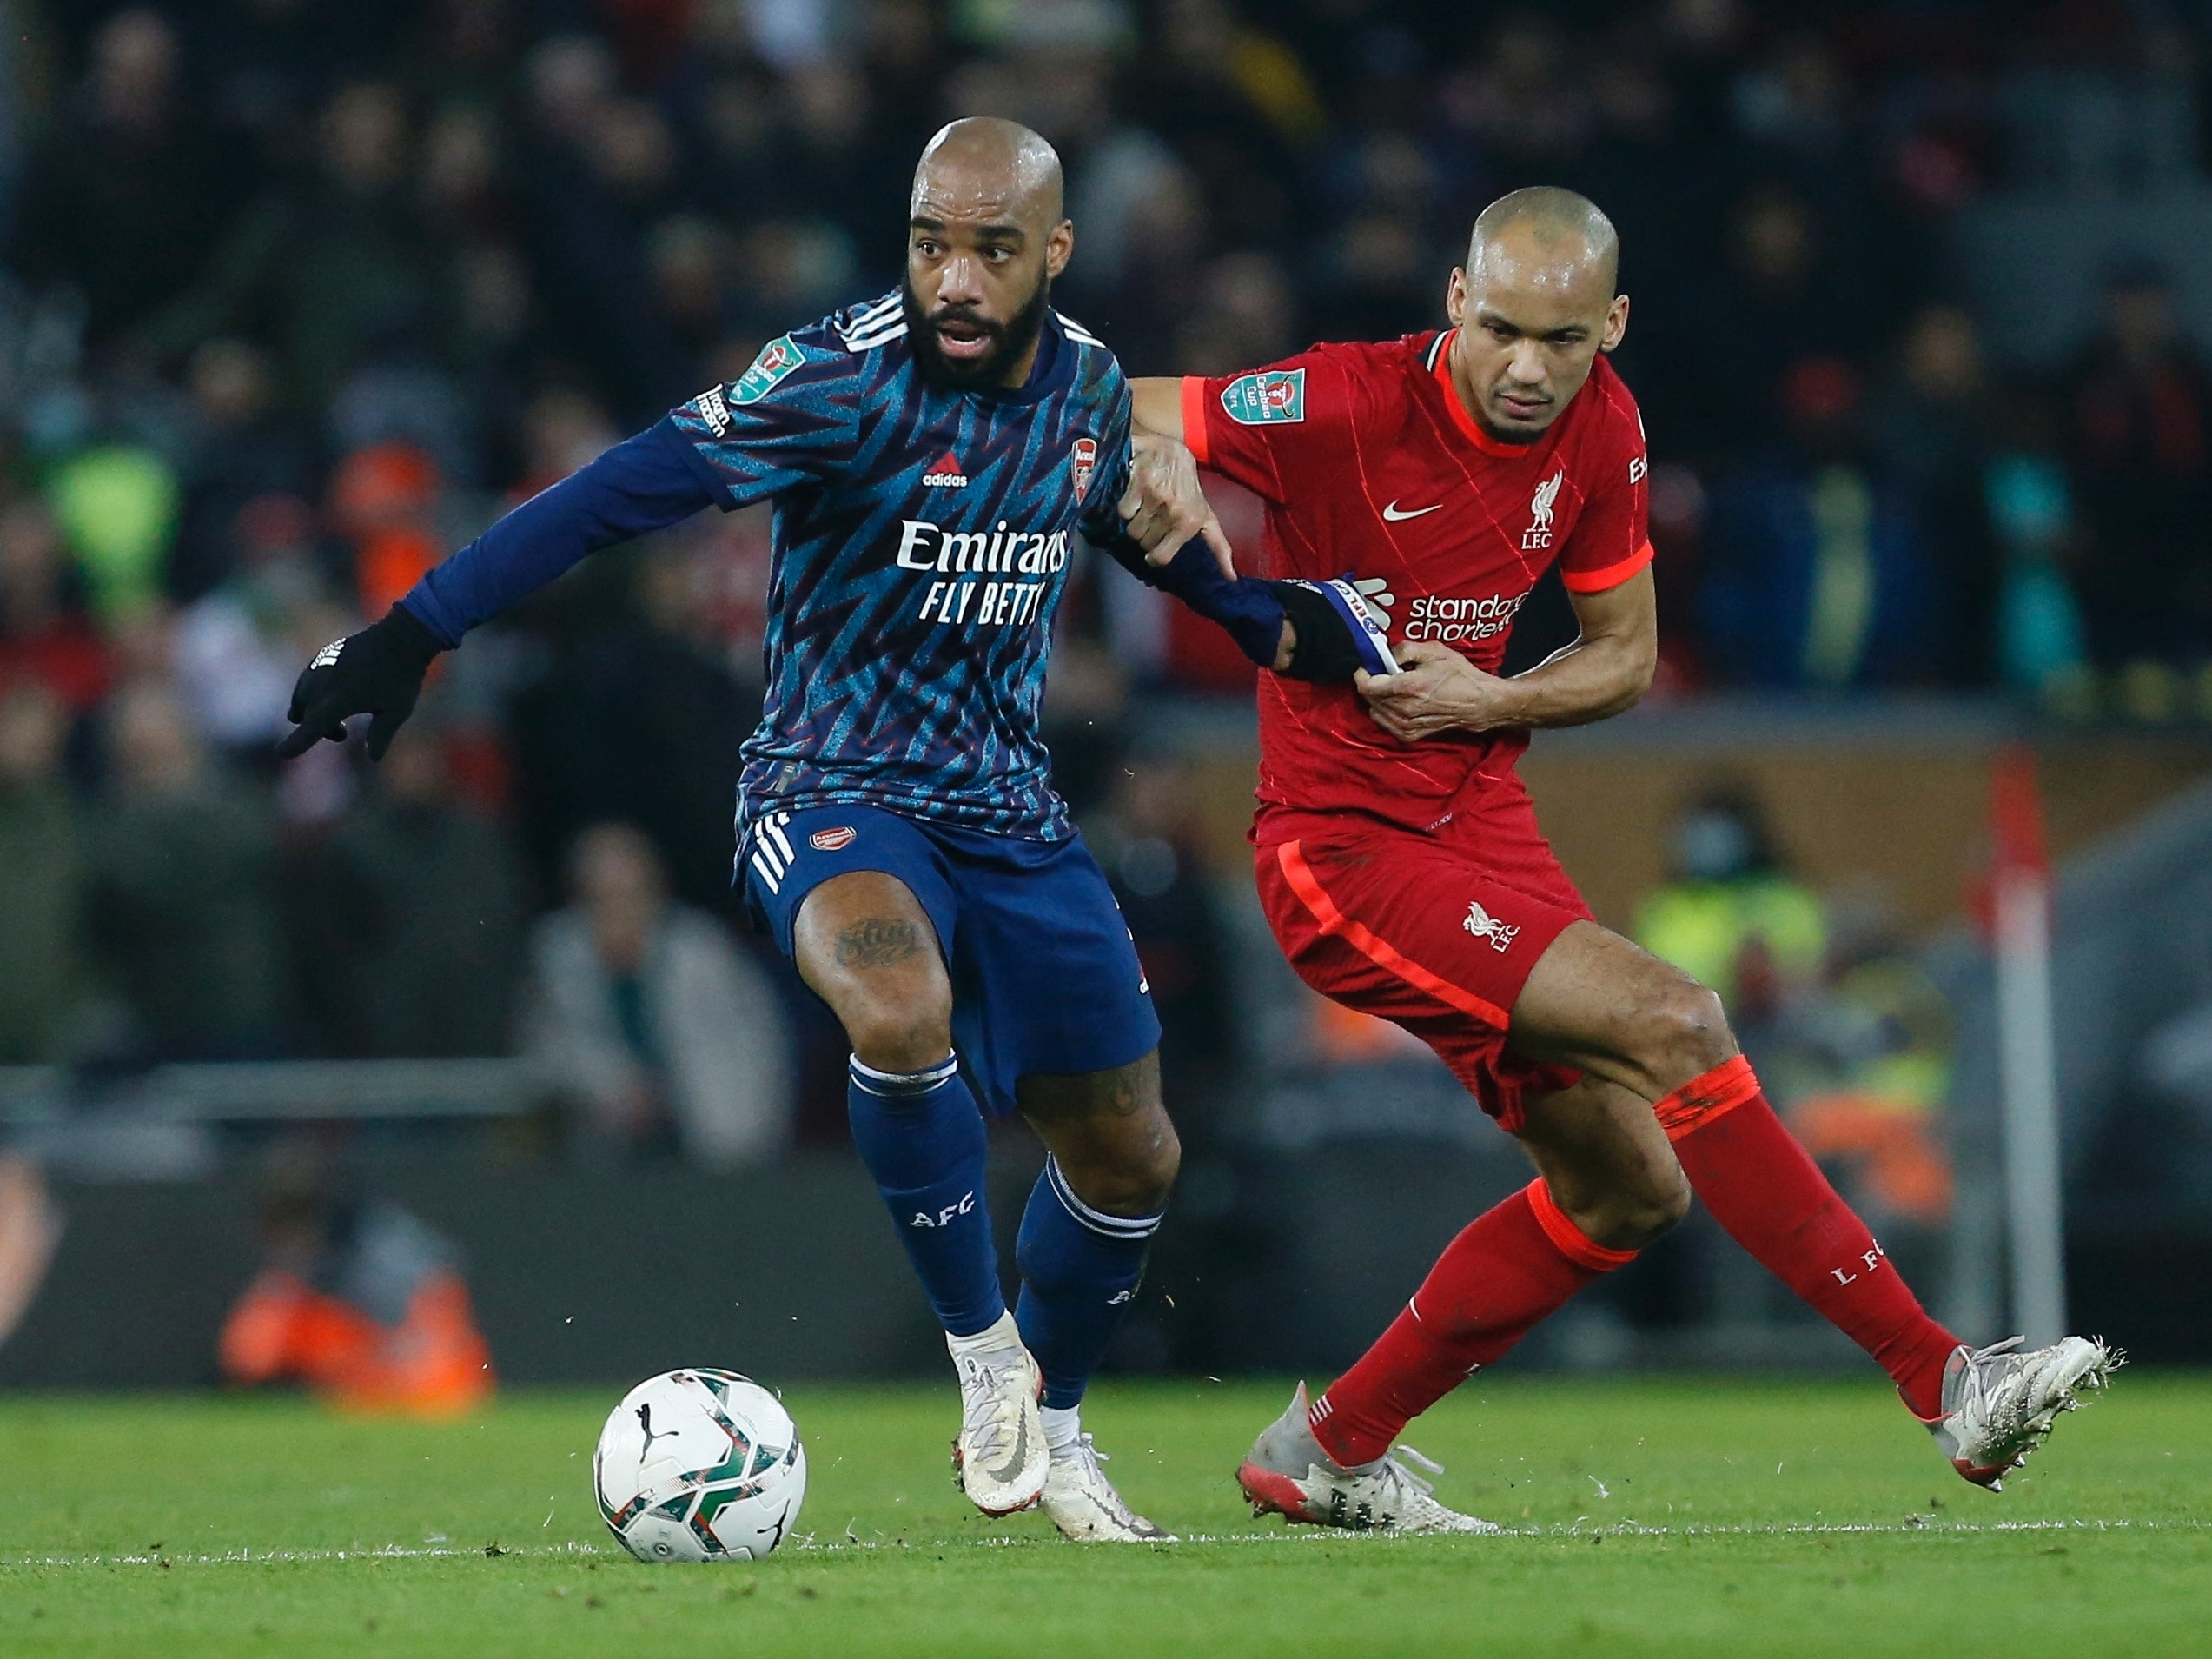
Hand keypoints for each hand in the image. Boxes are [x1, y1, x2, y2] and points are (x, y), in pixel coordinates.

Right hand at [276, 605, 444, 759]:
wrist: (400, 637)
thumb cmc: (402, 676)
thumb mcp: (397, 711)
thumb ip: (381, 735)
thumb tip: (373, 757)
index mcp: (340, 700)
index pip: (311, 728)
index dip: (296, 743)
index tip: (282, 753)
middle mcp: (324, 684)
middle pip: (307, 717)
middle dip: (320, 730)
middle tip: (343, 734)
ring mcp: (320, 668)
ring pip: (301, 698)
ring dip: (312, 712)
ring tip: (337, 719)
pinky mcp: (322, 658)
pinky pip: (305, 682)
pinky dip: (310, 695)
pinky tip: (330, 697)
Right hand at [1120, 431, 1235, 579]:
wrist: (1172, 452)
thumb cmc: (1189, 489)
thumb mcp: (1206, 517)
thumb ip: (1218, 547)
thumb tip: (1232, 578)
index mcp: (1190, 523)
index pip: (1160, 557)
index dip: (1153, 556)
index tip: (1154, 548)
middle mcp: (1175, 511)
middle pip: (1143, 543)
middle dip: (1145, 534)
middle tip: (1152, 518)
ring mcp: (1157, 496)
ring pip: (1132, 529)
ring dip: (1135, 521)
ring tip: (1145, 505)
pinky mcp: (1140, 483)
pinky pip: (1124, 511)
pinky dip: (1126, 505)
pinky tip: (1137, 494)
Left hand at [1355, 640, 1526, 742]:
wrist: (1478, 703)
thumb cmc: (1459, 675)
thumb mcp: (1434, 651)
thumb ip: (1405, 649)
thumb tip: (1385, 654)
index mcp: (1407, 688)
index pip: (1366, 685)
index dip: (1362, 673)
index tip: (1368, 666)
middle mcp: (1403, 710)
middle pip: (1369, 697)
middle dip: (1373, 682)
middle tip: (1387, 673)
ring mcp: (1405, 725)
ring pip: (1374, 710)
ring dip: (1379, 697)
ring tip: (1397, 687)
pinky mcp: (1409, 735)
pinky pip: (1384, 722)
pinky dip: (1386, 711)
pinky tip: (1400, 701)